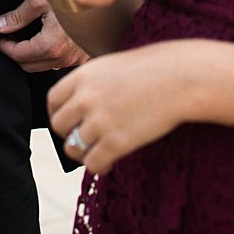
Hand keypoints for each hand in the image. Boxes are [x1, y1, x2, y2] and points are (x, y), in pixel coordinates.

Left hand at [0, 0, 86, 72]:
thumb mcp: (39, 1)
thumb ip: (17, 17)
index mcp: (51, 46)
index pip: (19, 56)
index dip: (6, 48)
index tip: (1, 39)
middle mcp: (65, 57)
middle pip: (30, 66)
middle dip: (17, 54)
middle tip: (10, 39)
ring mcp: (75, 59)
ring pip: (44, 66)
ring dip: (32, 56)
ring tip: (26, 39)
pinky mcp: (82, 56)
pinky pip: (59, 62)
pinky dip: (47, 56)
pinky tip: (44, 41)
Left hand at [47, 41, 191, 175]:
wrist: (181, 78)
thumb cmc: (153, 70)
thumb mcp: (112, 66)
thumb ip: (91, 84)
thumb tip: (78, 106)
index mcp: (82, 76)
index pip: (53, 101)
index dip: (59, 114)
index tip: (69, 122)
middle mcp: (85, 98)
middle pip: (60, 126)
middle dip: (70, 135)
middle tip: (85, 139)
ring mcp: (100, 121)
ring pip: (74, 148)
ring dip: (85, 153)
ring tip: (98, 152)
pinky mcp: (116, 142)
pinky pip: (93, 163)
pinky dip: (98, 167)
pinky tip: (109, 164)